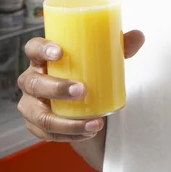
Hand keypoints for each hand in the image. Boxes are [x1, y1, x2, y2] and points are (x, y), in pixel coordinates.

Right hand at [17, 30, 144, 142]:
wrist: (84, 104)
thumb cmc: (87, 74)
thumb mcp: (103, 60)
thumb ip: (119, 46)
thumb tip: (138, 36)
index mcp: (43, 58)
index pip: (33, 48)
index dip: (41, 49)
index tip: (60, 52)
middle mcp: (32, 80)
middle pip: (34, 83)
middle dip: (57, 88)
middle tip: (82, 90)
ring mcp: (31, 105)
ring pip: (40, 115)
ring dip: (65, 121)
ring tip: (94, 122)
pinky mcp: (37, 126)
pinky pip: (48, 134)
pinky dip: (70, 134)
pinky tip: (89, 131)